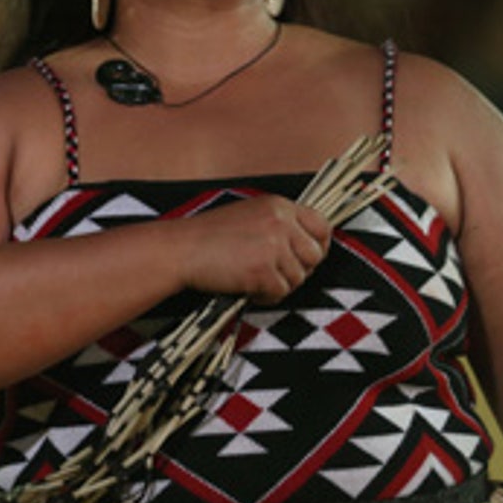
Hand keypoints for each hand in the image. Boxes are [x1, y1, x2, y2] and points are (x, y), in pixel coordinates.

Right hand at [174, 195, 330, 303]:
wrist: (180, 249)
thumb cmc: (208, 235)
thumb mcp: (249, 214)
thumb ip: (279, 223)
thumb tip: (304, 245)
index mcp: (279, 205)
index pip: (322, 226)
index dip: (317, 246)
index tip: (305, 257)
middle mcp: (281, 222)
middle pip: (314, 256)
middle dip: (298, 269)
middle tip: (274, 273)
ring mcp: (273, 246)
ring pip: (298, 277)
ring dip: (278, 284)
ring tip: (252, 278)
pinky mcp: (263, 270)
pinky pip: (280, 292)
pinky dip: (265, 296)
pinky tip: (246, 287)